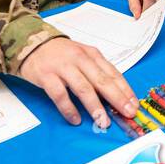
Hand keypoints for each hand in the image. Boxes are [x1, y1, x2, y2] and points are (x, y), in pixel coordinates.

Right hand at [19, 36, 137, 126]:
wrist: (30, 42)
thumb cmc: (60, 54)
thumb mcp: (82, 56)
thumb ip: (97, 72)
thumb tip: (115, 95)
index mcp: (92, 55)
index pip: (113, 74)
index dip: (125, 90)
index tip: (134, 105)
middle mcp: (79, 59)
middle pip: (102, 81)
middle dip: (116, 98)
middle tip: (127, 113)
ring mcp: (63, 67)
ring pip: (83, 88)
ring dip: (95, 107)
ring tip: (103, 121)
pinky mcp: (46, 76)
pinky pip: (60, 95)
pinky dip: (69, 109)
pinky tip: (76, 119)